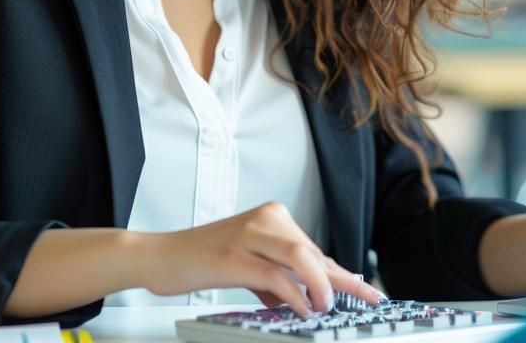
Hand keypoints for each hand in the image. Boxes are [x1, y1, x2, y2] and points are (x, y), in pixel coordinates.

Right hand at [137, 201, 383, 316]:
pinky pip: (276, 276)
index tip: (363, 287)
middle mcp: (263, 220)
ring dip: (322, 285)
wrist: (158, 256)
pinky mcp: (233, 257)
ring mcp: (248, 236)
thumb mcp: (247, 263)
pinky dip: (295, 296)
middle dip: (343, 279)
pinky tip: (303, 309)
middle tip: (367, 297)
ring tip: (328, 307)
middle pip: (314, 252)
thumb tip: (309, 297)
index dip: (341, 271)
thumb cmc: (200, 260)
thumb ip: (277, 275)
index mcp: (270, 217)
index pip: (314, 248)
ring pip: (301, 258)